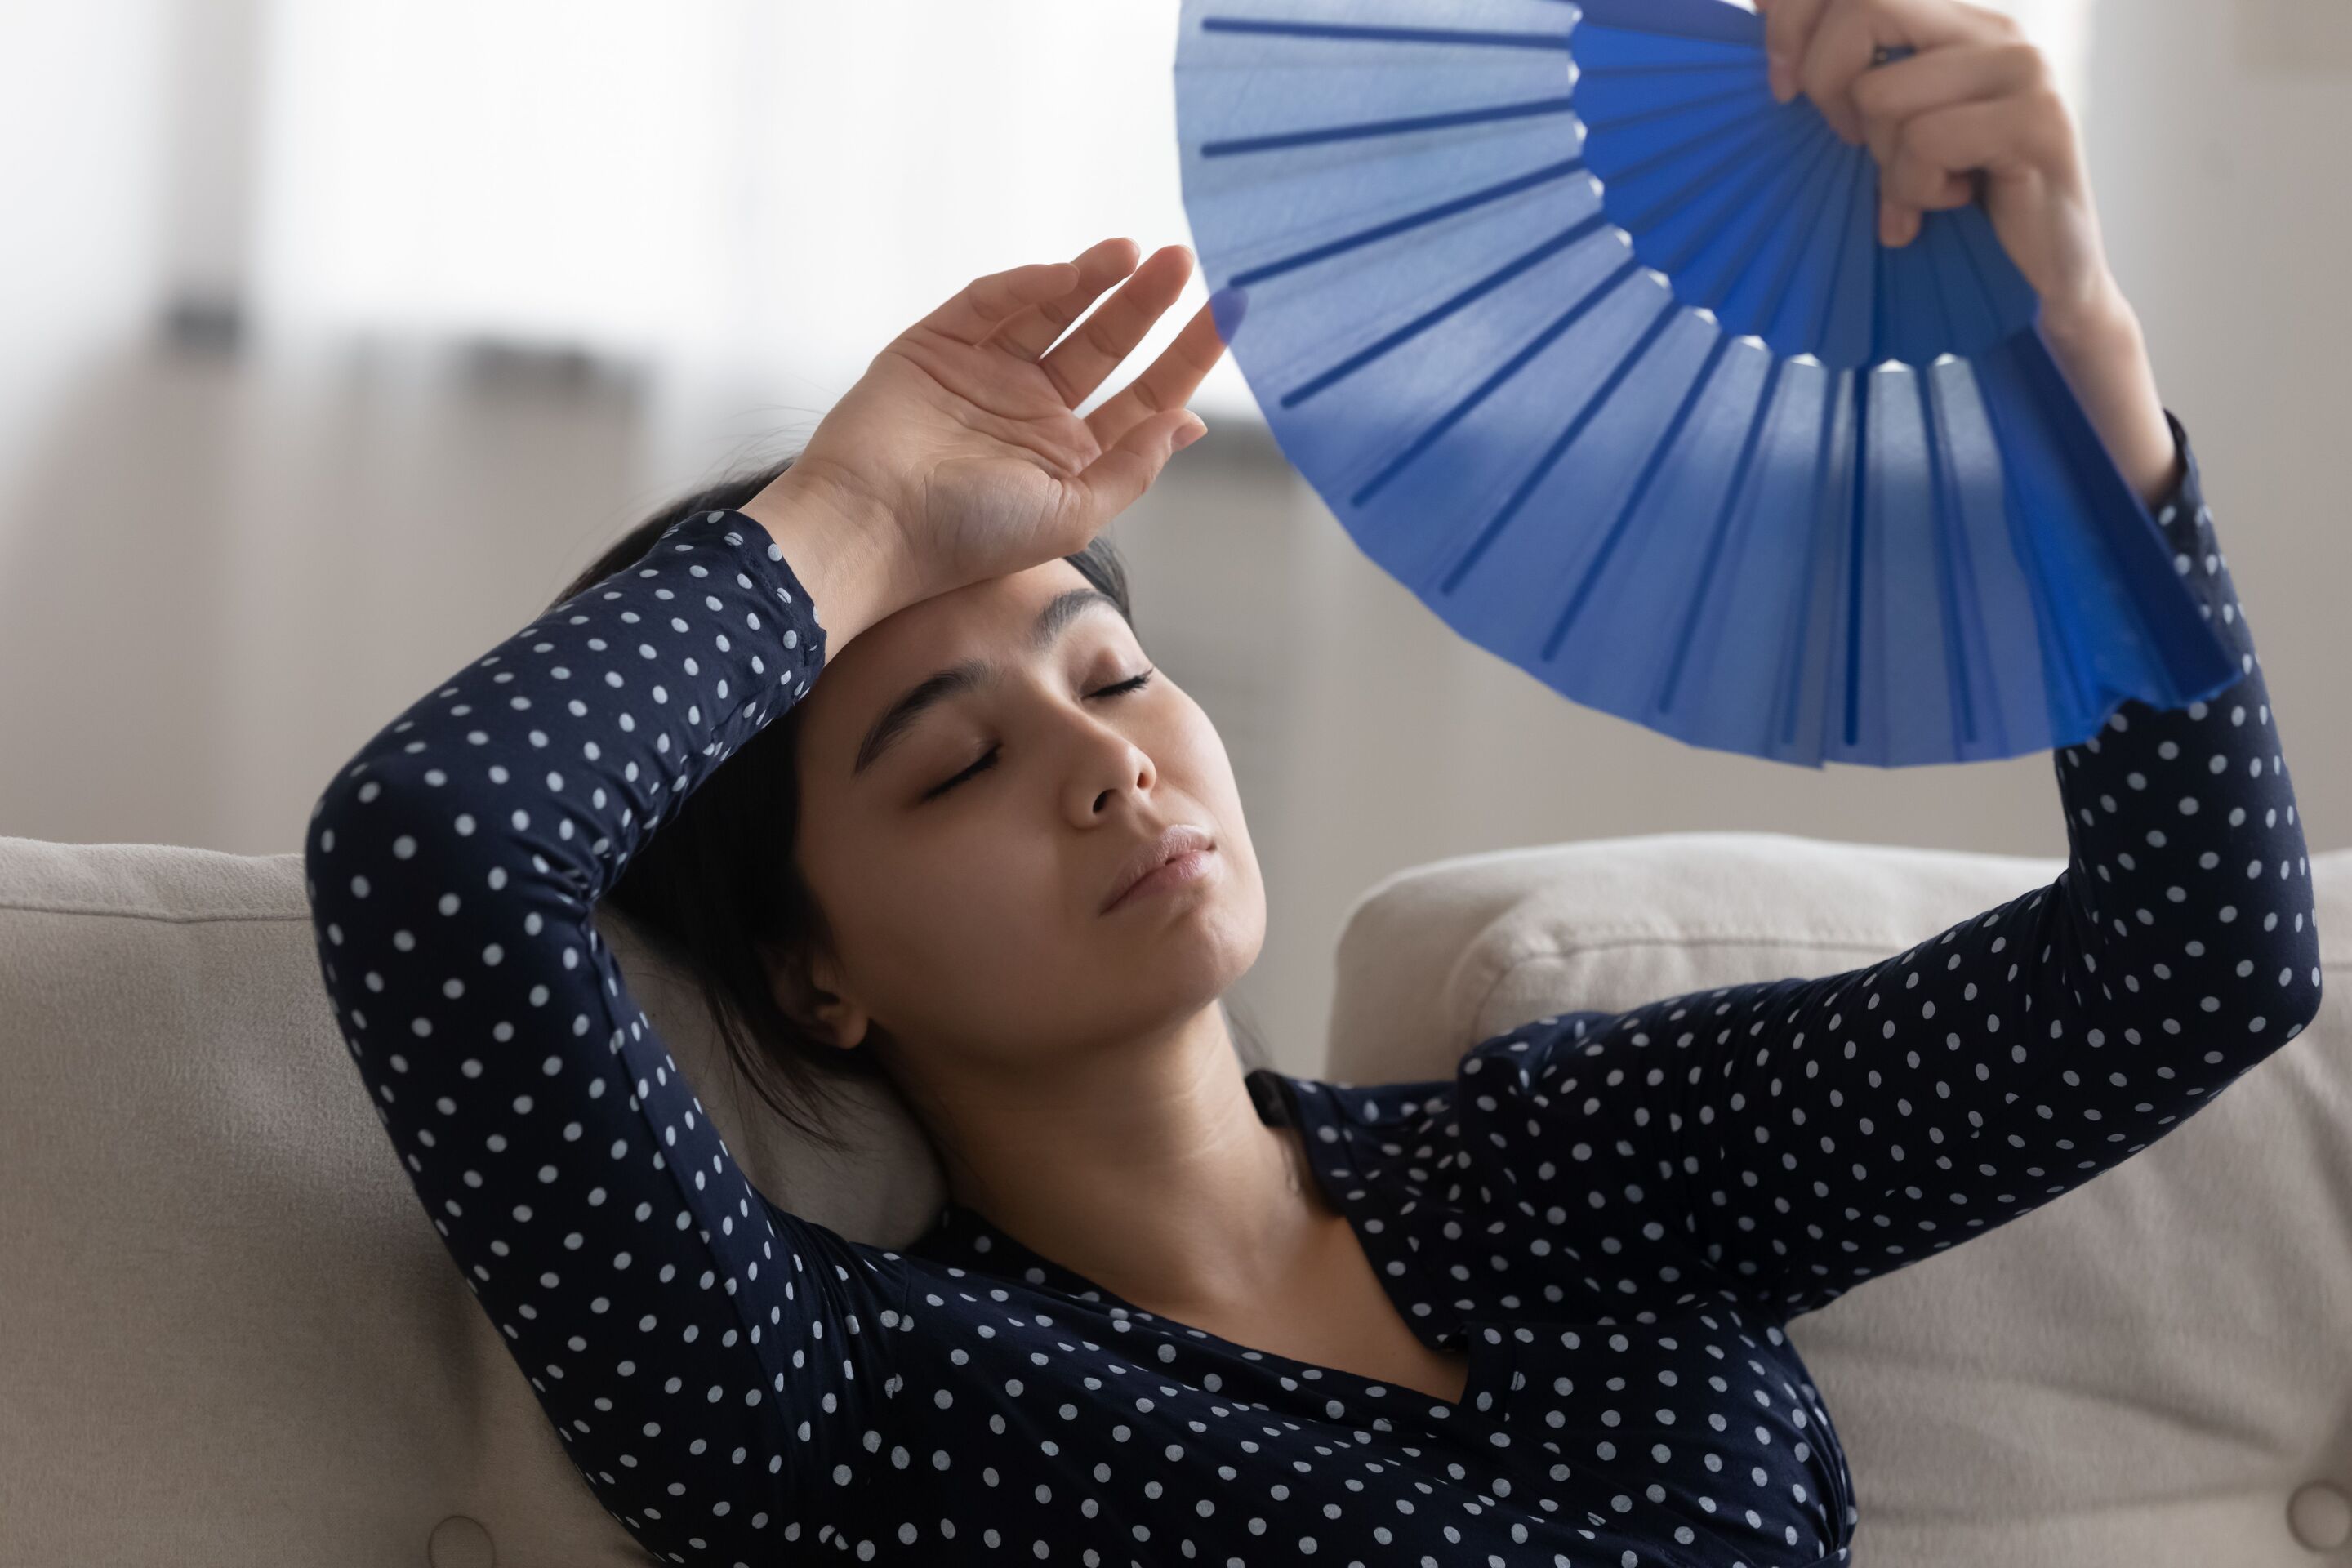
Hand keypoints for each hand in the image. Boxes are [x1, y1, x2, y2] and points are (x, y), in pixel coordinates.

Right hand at [741, 238, 1229, 642]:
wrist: (869, 526)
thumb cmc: (966, 538)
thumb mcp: (1071, 514)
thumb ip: (1133, 468)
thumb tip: (1190, 422)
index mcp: (1071, 456)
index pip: (1145, 396)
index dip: (1188, 355)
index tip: (1230, 312)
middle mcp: (1033, 411)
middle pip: (1107, 344)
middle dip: (1146, 303)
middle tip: (1183, 260)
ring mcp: (986, 374)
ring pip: (1054, 312)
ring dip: (1095, 279)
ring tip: (1135, 253)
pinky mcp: (939, 345)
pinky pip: (993, 303)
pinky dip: (1029, 285)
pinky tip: (1067, 274)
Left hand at [1757, 0, 2182, 503]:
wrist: (2035, 284)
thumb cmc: (1946, 208)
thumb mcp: (1881, 131)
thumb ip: (1841, 67)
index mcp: (1955, 19)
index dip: (1793, 15)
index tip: (1777, 84)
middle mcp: (1994, 28)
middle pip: (1863, 6)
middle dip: (1827, 83)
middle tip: (1849, 144)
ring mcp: (2023, 69)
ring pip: (1884, 92)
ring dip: (1884, 160)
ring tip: (1920, 188)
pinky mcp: (2037, 121)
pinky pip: (1924, 142)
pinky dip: (1916, 190)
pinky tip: (1948, 206)